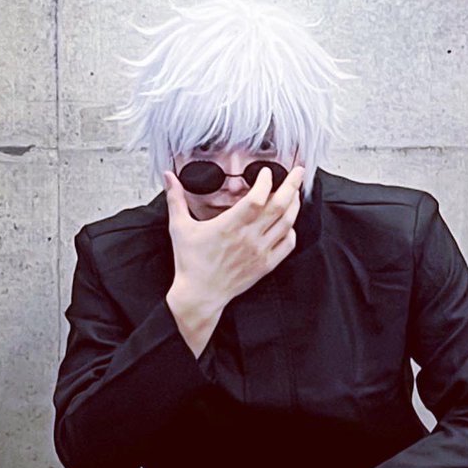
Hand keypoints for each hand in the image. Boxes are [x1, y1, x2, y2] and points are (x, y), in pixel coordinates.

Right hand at [163, 164, 304, 306]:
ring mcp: (260, 252)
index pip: (257, 198)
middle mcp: (249, 237)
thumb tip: (168, 175)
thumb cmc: (189, 262)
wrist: (200, 295)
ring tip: (295, 192)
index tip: (265, 171)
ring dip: (294, 205)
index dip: (265, 181)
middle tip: (299, 171)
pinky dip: (291, 230)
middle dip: (292, 185)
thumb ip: (175, 199)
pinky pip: (287, 244)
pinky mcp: (265, 265)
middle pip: (279, 206)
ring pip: (287, 223)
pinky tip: (288, 222)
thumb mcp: (179, 227)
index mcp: (229, 225)